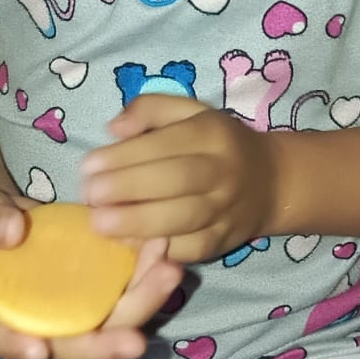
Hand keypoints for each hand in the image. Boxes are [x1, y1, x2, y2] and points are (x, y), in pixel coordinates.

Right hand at [0, 186, 181, 358]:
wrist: (0, 213)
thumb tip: (9, 231)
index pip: (3, 338)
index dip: (19, 347)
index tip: (40, 348)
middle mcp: (39, 320)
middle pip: (73, 343)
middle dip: (106, 343)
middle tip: (138, 341)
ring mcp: (72, 305)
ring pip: (110, 318)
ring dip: (142, 302)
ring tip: (169, 272)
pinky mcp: (96, 284)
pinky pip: (124, 284)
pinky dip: (146, 271)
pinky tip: (164, 246)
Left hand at [80, 96, 277, 263]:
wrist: (271, 182)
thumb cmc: (216, 143)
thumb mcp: (189, 112)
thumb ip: (150, 109)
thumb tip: (114, 129)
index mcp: (211, 133)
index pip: (165, 144)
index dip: (125, 156)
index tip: (88, 166)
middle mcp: (222, 171)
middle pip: (175, 180)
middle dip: (127, 189)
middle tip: (90, 196)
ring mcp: (226, 210)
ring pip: (183, 218)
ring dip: (137, 223)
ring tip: (99, 223)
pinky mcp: (223, 242)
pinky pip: (189, 248)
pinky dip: (157, 249)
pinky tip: (126, 243)